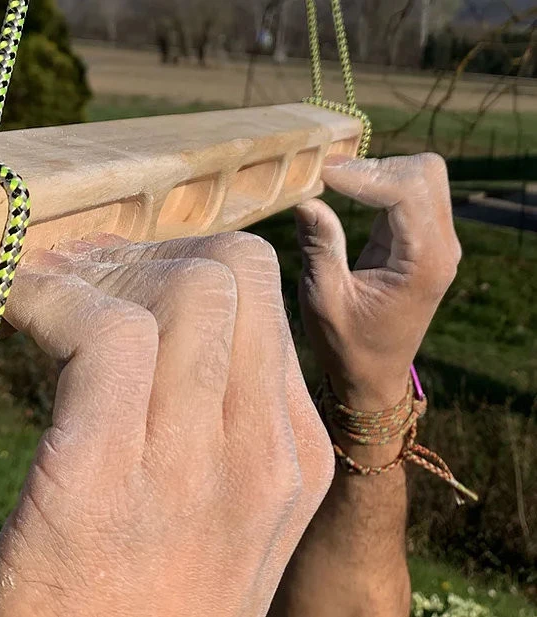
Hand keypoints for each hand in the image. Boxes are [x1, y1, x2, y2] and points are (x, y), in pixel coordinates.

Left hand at [0, 233, 333, 616]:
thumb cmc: (141, 602)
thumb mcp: (213, 519)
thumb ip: (210, 427)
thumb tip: (157, 332)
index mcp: (293, 459)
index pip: (263, 300)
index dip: (187, 266)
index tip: (124, 277)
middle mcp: (262, 453)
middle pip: (231, 274)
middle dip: (149, 252)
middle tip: (82, 272)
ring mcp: (194, 466)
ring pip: (181, 288)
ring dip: (95, 268)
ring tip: (41, 287)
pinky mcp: (105, 476)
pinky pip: (101, 333)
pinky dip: (47, 300)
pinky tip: (10, 309)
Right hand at [294, 153, 460, 418]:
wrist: (372, 376)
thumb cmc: (346, 346)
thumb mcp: (324, 300)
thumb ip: (320, 248)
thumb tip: (307, 199)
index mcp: (423, 263)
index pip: (407, 191)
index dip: (363, 174)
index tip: (321, 174)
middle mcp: (441, 248)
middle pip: (425, 172)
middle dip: (376, 166)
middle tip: (327, 176)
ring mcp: (437, 243)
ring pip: (422, 176)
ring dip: (378, 172)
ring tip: (333, 181)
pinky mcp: (422, 241)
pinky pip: (410, 192)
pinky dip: (379, 183)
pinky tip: (345, 190)